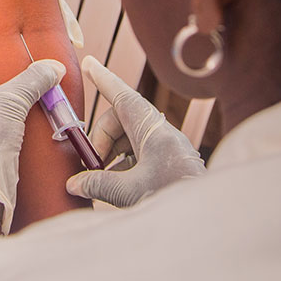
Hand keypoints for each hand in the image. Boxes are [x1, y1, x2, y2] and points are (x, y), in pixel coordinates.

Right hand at [66, 56, 205, 207]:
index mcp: (154, 130)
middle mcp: (161, 133)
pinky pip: (139, 154)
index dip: (105, 80)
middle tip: (91, 165)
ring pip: (129, 138)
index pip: (124, 97)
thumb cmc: (173, 199)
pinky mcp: (168, 163)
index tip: (89, 64)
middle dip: (101, 138)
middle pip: (121, 120)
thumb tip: (74, 184)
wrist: (205, 216)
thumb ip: (98, 184)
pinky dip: (123, 165)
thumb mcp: (129, 192)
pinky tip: (116, 186)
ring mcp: (165, 148)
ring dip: (111, 154)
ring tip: (102, 179)